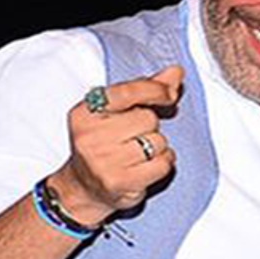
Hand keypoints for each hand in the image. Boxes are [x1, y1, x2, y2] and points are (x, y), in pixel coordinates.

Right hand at [48, 65, 183, 225]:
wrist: (83, 187)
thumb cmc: (104, 143)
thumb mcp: (116, 112)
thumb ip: (145, 89)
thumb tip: (176, 71)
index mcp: (85, 112)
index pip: (128, 91)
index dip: (155, 90)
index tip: (167, 94)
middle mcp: (90, 136)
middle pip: (148, 118)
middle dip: (150, 126)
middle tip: (132, 137)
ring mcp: (103, 162)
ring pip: (158, 142)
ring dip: (157, 147)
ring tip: (137, 154)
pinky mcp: (120, 183)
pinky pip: (163, 164)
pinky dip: (163, 163)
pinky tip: (146, 167)